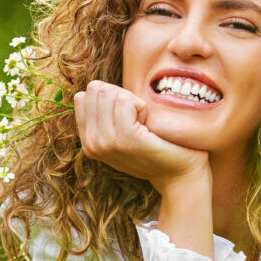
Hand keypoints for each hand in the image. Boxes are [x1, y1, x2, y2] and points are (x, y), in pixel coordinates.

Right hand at [73, 80, 207, 190]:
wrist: (177, 173)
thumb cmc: (154, 147)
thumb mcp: (120, 133)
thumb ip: (105, 115)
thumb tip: (99, 86)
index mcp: (87, 141)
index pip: (83, 96)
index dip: (108, 97)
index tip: (125, 114)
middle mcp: (91, 143)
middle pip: (95, 90)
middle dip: (119, 95)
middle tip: (136, 117)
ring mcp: (106, 142)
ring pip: (108, 93)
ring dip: (131, 101)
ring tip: (142, 122)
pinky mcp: (125, 138)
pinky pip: (124, 101)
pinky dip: (140, 105)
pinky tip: (147, 122)